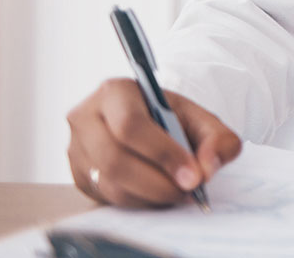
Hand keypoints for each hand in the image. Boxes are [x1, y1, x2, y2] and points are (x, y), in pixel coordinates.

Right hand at [66, 78, 241, 207]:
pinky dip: (138, 202)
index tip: (193, 176)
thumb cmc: (174, 118)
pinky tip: (159, 194)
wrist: (152, 122)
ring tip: (179, 193)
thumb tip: (207, 169)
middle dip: (157, 182)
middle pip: (114, 159)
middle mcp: (86, 118)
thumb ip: (218, 139)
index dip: (163, 154)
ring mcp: (76, 148)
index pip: (131, 125)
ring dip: (150, 195)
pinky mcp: (78, 175)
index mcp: (115, 92)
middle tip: (188, 191)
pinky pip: (106, 197)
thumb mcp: (202, 119)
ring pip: (109, 183)